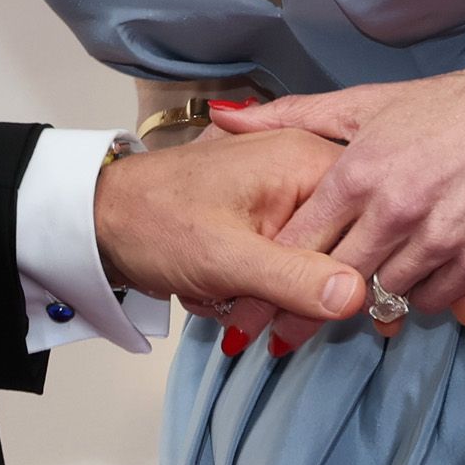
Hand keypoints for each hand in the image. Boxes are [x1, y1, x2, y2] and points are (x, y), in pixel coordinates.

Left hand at [91, 127, 370, 333]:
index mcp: (304, 158)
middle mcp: (303, 165)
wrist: (100, 219)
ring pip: (312, 264)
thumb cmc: (156, 223)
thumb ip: (295, 277)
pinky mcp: (268, 216)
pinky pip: (287, 263)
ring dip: (269, 294)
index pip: (364, 219)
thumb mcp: (227, 258)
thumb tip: (360, 296)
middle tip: (241, 301)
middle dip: (293, 290)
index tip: (305, 306)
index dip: (344, 273)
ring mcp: (286, 191)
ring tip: (220, 292)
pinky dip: (256, 286)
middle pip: (339, 247)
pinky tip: (219, 289)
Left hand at [207, 63, 464, 347]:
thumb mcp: (363, 104)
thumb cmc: (445, 106)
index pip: (297, 241)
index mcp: (360, 171)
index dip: (264, 276)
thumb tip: (222, 117)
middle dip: (298, 313)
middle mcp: (396, 210)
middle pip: (332, 282)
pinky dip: (412, 301)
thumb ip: (290, 117)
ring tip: (339, 315)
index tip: (241, 304)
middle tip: (273, 338)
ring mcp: (441, 239)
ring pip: (381, 298)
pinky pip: (430, 302)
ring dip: (359, 309)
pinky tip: (400, 291)